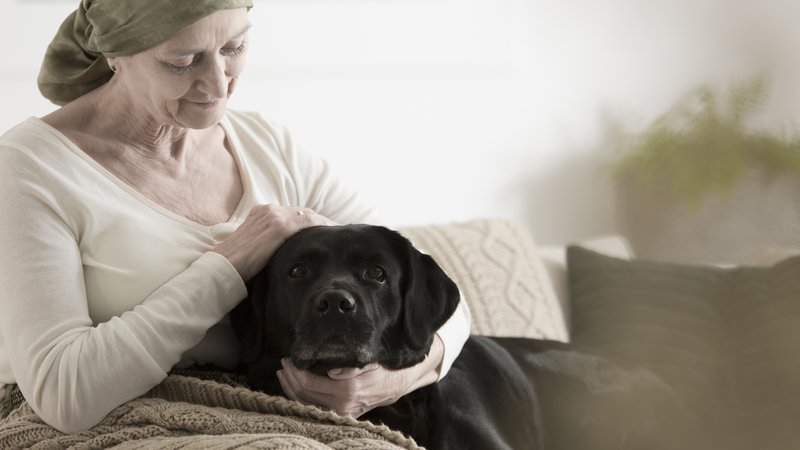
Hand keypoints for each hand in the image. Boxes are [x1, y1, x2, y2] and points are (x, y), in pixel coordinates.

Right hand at [213, 204, 335, 279]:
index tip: (324, 231)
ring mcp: (273, 215)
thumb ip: (270, 244)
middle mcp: (268, 210)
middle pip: (303, 213)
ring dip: (324, 225)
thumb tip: (289, 254)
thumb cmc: (236, 265)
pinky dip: (321, 228)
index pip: (293, 215)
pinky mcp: (278, 225)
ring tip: (338, 235)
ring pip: (308, 216)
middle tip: (337, 233)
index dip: (311, 223)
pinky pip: (307, 223)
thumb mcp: (255, 249)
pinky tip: (331, 235)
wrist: (222, 267)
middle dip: (321, 223)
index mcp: (261, 213)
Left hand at [276, 335, 444, 416]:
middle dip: (290, 378)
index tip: (288, 358)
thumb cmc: (383, 368)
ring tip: (285, 374)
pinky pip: (314, 409)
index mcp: (346, 390)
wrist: (399, 382)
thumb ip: (351, 366)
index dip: (295, 370)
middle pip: (303, 394)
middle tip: (284, 363)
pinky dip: (301, 399)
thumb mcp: (370, 361)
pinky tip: (295, 388)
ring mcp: (341, 413)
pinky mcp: (342, 415)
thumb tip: (333, 370)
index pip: (309, 382)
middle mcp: (341, 405)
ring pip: (305, 404)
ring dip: (291, 389)